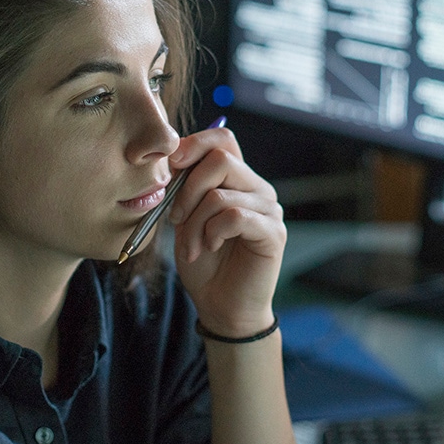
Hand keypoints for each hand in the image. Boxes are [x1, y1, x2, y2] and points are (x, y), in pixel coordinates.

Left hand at [166, 126, 284, 338]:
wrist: (220, 305)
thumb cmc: (203, 261)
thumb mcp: (185, 218)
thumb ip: (183, 186)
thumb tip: (171, 154)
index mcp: (237, 179)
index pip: (223, 138)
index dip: (193, 144)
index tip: (170, 167)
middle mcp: (257, 187)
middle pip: (220, 158)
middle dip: (186, 189)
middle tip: (175, 219)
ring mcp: (269, 209)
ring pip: (221, 193)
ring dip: (195, 222)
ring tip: (192, 246)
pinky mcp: (273, 232)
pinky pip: (235, 216)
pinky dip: (212, 232)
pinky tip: (209, 248)